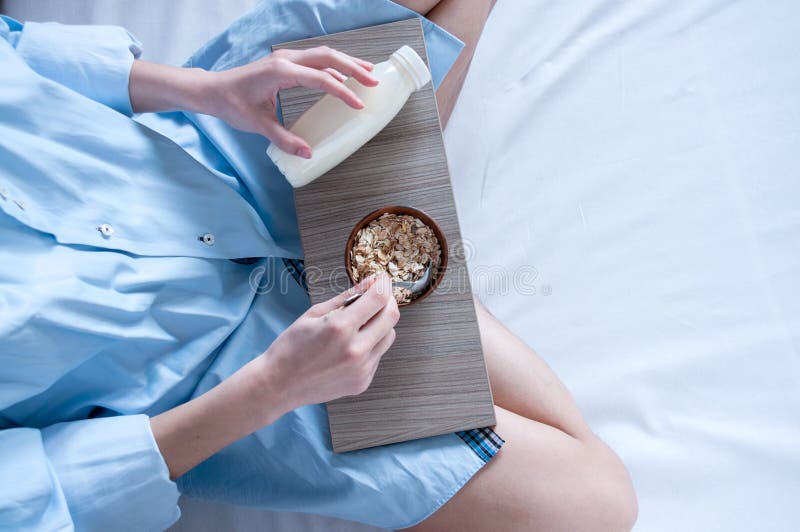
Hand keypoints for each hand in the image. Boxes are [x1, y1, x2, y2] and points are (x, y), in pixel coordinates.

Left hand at [203, 46, 378, 157]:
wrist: (212, 90)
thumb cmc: (231, 104)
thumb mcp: (257, 125)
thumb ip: (283, 139)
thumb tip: (307, 154)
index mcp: (281, 71)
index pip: (321, 79)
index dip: (342, 92)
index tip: (359, 105)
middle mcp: (286, 60)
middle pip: (328, 57)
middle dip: (353, 68)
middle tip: (373, 81)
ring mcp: (287, 59)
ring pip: (324, 55)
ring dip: (346, 63)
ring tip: (368, 74)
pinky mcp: (286, 63)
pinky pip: (315, 61)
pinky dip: (333, 67)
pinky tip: (344, 78)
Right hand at [255, 273, 398, 410]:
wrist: (278, 385)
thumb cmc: (292, 346)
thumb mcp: (315, 313)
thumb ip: (347, 297)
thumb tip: (371, 282)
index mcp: (340, 327)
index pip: (379, 298)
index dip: (383, 284)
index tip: (381, 279)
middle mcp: (356, 349)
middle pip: (392, 316)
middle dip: (388, 301)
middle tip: (377, 297)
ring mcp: (361, 369)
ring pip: (389, 336)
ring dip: (381, 324)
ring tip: (360, 323)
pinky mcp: (363, 382)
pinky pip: (377, 355)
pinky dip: (370, 345)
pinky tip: (350, 346)